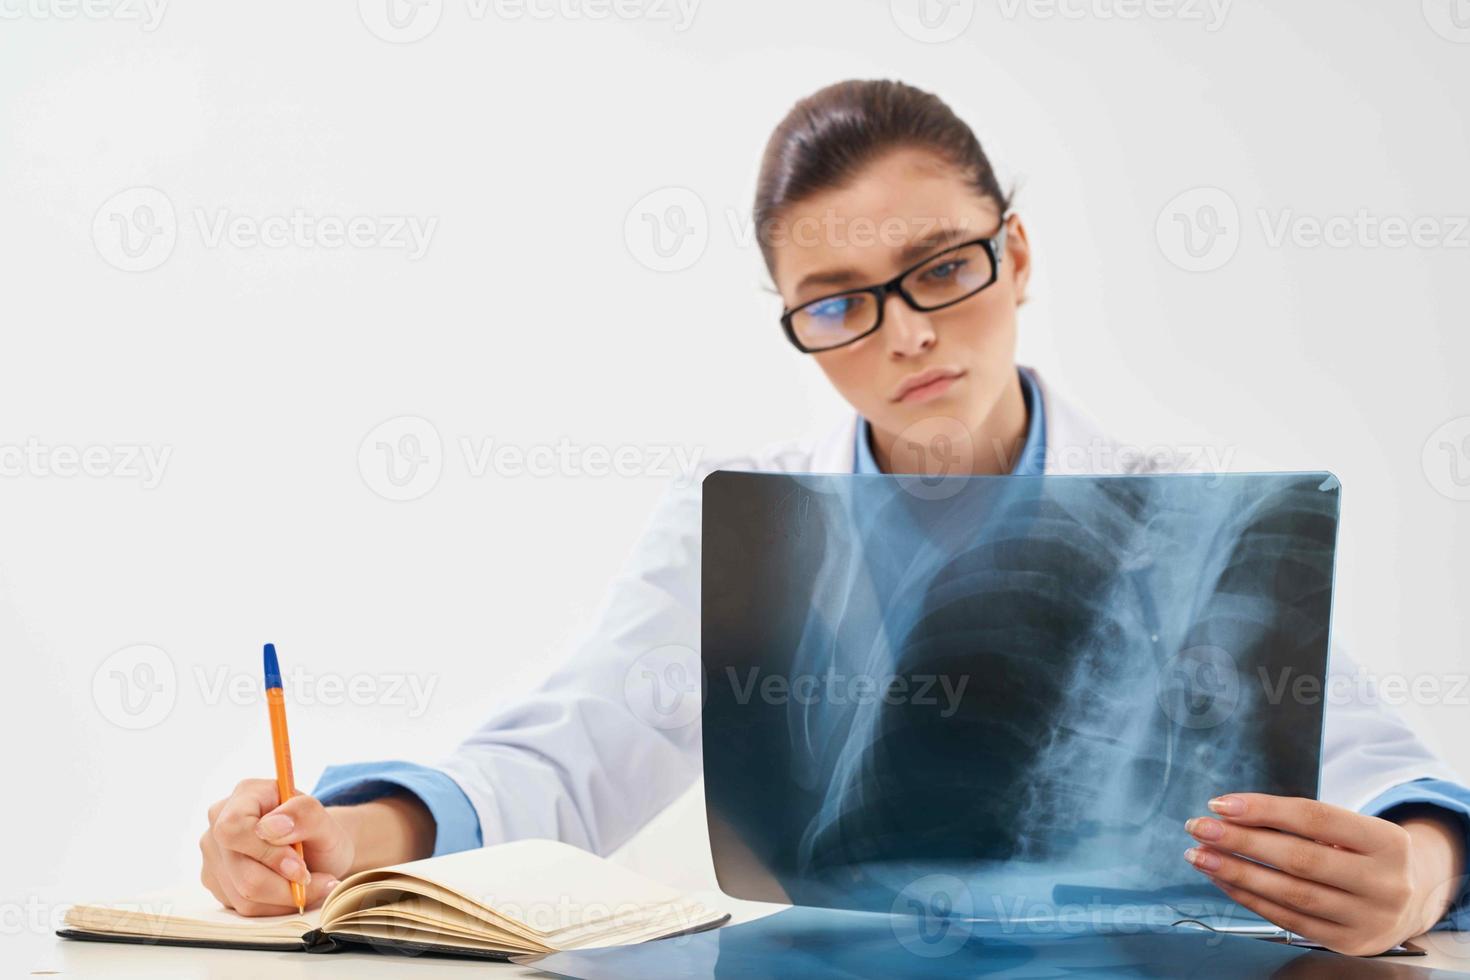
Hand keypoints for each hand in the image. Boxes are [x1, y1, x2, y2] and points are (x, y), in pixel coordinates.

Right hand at [199, 779, 353, 915]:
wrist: (317, 854)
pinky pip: (243, 907)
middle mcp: (218, 824)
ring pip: (243, 894)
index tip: (299, 863)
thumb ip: (305, 814)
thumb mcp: (325, 821)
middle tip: (311, 878)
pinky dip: (274, 905)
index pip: (234, 827)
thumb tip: (273, 827)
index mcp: (245, 794)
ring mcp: (213, 856)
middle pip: (240, 869)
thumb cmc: (319, 834)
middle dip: (282, 881)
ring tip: (309, 885)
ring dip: (283, 897)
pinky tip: (290, 891)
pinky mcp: (216, 883)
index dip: (266, 851)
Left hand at [1184, 793, 1459, 955]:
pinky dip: (1250, 899)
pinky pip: (1289, 920)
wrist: (1410, 899)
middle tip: (1199, 828)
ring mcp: (1369, 917)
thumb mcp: (1351, 829)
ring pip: (1290, 894)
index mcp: (1387, 842)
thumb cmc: (1363, 853)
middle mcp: (1384, 882)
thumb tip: (1229, 813)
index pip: (1314, 818)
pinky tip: (1224, 881)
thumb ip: (1300, 821)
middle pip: (1299, 858)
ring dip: (1236, 873)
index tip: (1219, 804)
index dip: (1262, 809)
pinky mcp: (1349, 943)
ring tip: (1201, 855)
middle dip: (1240, 842)